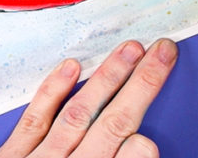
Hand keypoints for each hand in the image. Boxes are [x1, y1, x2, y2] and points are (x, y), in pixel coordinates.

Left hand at [0, 39, 177, 157]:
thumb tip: (139, 151)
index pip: (136, 156)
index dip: (145, 144)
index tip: (151, 134)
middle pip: (114, 122)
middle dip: (142, 84)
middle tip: (163, 53)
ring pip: (79, 113)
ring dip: (107, 77)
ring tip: (130, 49)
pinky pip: (34, 120)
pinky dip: (53, 91)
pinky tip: (71, 66)